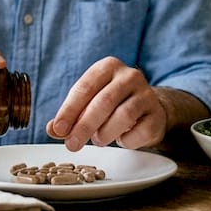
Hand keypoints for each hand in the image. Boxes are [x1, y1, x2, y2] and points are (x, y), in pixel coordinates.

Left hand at [47, 57, 168, 151]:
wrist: (148, 109)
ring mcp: (146, 94)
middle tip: (72, 144)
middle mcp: (129, 76)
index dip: (70, 109)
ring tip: (98, 140)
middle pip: (104, 102)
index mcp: (108, 67)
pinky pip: (140, 131)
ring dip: (105, 133)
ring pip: (124, 116)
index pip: (85, 87)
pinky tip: (121, 140)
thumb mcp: (88, 103)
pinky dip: (126, 141)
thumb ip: (70, 116)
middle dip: (85, 125)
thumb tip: (52, 129)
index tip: (59, 128)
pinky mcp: (157, 115)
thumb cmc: (111, 105)